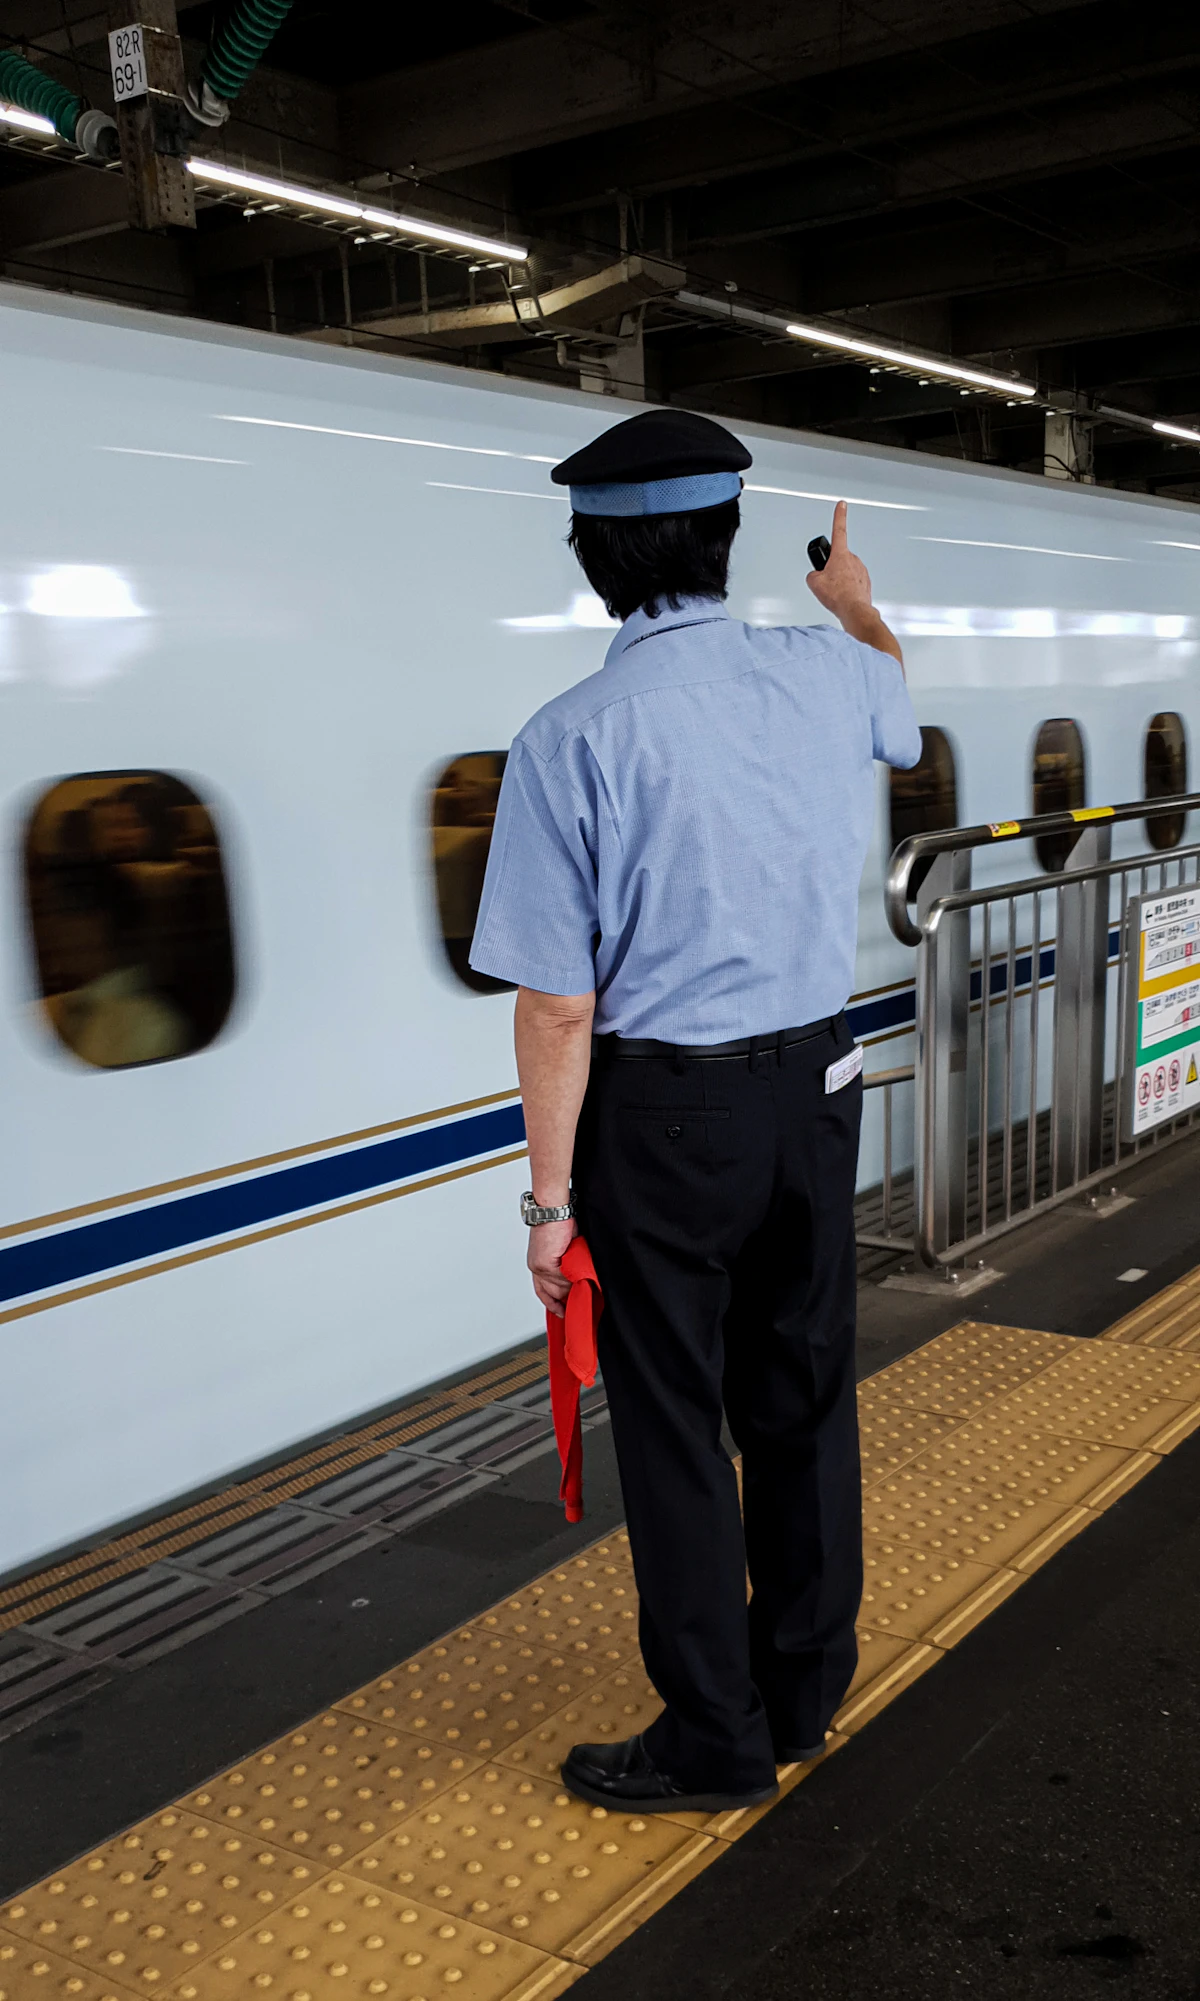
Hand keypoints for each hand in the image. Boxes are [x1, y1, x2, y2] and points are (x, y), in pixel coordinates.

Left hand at [528, 1213, 578, 1316]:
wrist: (553, 1207)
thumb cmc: (559, 1220)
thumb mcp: (562, 1246)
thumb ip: (567, 1263)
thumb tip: (579, 1277)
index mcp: (538, 1262)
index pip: (543, 1290)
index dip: (553, 1304)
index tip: (562, 1312)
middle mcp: (536, 1266)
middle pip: (553, 1293)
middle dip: (568, 1299)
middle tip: (582, 1302)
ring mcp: (540, 1267)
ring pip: (560, 1288)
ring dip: (575, 1288)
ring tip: (587, 1286)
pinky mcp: (546, 1264)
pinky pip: (564, 1279)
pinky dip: (575, 1280)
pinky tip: (583, 1276)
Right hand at [806, 500, 873, 623]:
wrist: (854, 611)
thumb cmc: (839, 596)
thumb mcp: (814, 582)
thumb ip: (813, 574)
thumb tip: (817, 577)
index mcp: (841, 555)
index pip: (839, 529)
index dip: (839, 516)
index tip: (842, 505)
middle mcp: (853, 560)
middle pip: (837, 560)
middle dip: (831, 569)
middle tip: (828, 582)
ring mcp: (861, 571)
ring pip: (844, 572)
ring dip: (839, 580)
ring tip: (835, 593)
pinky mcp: (865, 582)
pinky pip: (851, 583)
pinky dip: (846, 589)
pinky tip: (842, 597)